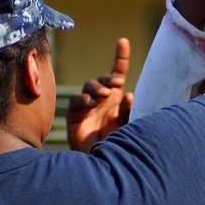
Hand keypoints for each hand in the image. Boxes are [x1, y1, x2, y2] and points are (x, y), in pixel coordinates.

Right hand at [65, 38, 132, 152]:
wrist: (102, 163)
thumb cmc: (117, 145)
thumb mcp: (127, 127)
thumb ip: (129, 111)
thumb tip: (129, 94)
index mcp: (117, 99)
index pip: (118, 73)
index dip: (120, 57)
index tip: (123, 41)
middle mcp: (103, 99)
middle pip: (104, 78)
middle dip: (110, 78)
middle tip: (116, 84)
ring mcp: (88, 106)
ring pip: (90, 85)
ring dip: (97, 87)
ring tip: (104, 96)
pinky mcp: (75, 115)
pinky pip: (77, 100)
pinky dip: (83, 99)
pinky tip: (90, 103)